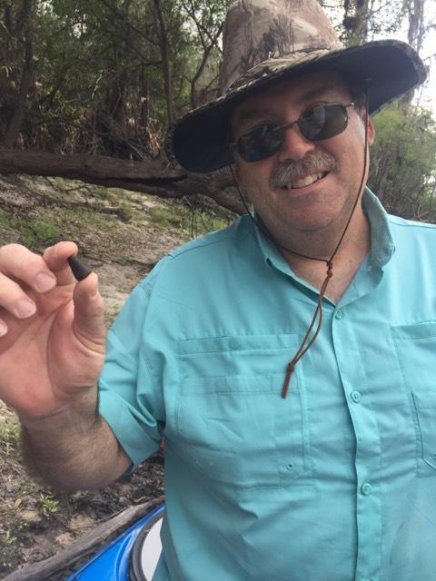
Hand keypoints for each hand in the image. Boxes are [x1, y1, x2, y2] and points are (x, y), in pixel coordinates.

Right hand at [0, 242, 105, 418]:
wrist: (57, 401)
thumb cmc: (78, 363)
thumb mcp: (91, 338)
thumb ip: (89, 308)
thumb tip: (91, 277)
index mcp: (55, 289)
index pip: (52, 260)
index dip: (56, 252)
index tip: (66, 252)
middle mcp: (27, 293)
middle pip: (10, 258)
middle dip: (24, 264)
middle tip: (44, 285)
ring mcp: (3, 312)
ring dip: (4, 288)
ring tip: (26, 313)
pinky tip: (3, 333)